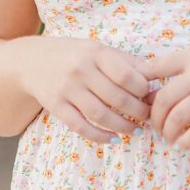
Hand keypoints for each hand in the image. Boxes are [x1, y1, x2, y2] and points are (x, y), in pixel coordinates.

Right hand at [19, 36, 152, 143]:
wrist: (33, 61)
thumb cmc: (76, 55)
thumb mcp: (99, 50)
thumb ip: (127, 63)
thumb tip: (156, 79)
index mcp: (96, 52)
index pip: (126, 75)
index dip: (143, 90)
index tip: (151, 96)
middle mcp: (80, 70)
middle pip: (116, 98)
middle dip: (138, 111)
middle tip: (149, 117)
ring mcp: (67, 89)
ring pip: (100, 115)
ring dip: (123, 126)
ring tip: (136, 130)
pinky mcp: (56, 106)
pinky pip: (81, 126)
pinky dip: (100, 136)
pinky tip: (114, 139)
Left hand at [133, 46, 189, 150]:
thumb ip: (187, 72)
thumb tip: (152, 92)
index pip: (154, 66)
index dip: (139, 86)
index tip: (138, 101)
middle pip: (161, 98)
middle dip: (154, 118)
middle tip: (156, 128)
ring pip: (176, 116)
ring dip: (167, 132)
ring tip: (170, 138)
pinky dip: (185, 142)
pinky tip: (184, 145)